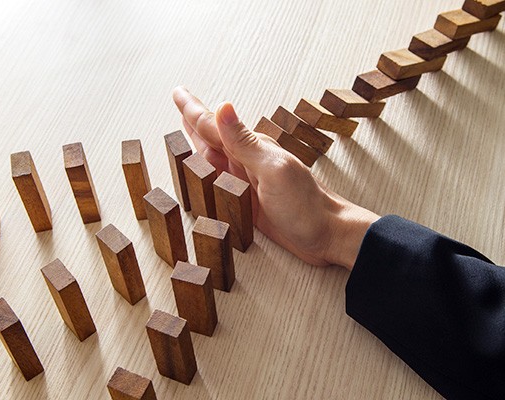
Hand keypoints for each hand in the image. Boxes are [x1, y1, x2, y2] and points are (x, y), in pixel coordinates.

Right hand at [172, 87, 378, 268]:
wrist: (326, 236)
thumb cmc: (305, 206)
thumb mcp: (273, 171)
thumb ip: (245, 143)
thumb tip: (224, 108)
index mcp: (252, 150)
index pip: (213, 125)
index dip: (193, 109)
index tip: (178, 92)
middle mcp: (246, 162)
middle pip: (210, 138)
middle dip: (191, 121)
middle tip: (178, 102)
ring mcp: (246, 181)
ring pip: (212, 159)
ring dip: (195, 144)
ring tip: (183, 130)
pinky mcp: (247, 201)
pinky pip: (219, 182)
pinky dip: (206, 174)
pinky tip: (203, 172)